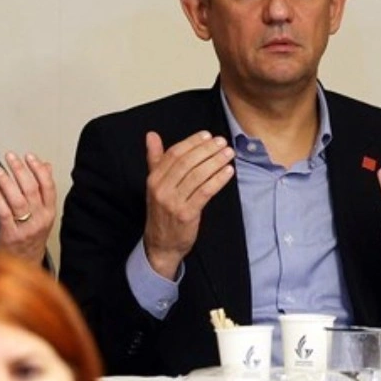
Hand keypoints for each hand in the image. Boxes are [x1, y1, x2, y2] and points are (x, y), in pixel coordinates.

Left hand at [0, 152, 56, 263]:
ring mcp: (27, 228)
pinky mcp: (11, 236)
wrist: (25, 265)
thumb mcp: (42, 214)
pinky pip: (4, 213)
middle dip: (20, 170)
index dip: (38, 169)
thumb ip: (43, 190)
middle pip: (31, 190)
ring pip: (18, 200)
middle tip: (9, 157)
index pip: (48, 186)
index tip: (29, 156)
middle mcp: (41, 220)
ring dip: (7, 182)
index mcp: (50, 212)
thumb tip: (46, 165)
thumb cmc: (31, 236)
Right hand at [143, 131, 235, 279]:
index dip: (192, 142)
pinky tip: (228, 172)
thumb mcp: (155, 185)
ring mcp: (173, 202)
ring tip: (228, 154)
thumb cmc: (162, 211)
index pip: (174, 154)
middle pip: (187, 163)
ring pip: (198, 176)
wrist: (161, 244)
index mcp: (153, 179)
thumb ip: (155, 159)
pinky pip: (205, 192)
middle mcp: (161, 189)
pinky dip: (218, 180)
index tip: (207, 135)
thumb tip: (151, 135)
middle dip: (207, 150)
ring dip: (216, 162)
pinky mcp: (187, 214)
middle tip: (222, 142)